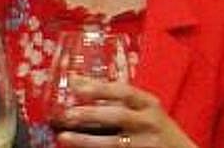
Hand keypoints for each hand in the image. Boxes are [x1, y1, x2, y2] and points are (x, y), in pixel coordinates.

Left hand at [53, 78, 198, 147]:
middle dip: (91, 114)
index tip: (77, 86)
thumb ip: (116, 98)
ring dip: (86, 140)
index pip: (124, 91)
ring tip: (65, 136)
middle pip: (118, 116)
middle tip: (69, 113)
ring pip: (113, 143)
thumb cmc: (157, 128)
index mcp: (150, 103)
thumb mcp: (144, 108)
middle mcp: (149, 122)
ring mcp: (146, 144)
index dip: (100, 88)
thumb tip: (77, 82)